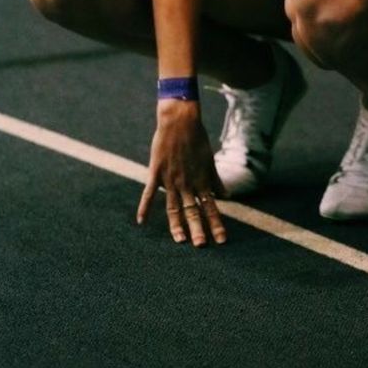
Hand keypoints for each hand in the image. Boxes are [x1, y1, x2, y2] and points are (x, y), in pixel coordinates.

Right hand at [137, 100, 226, 246]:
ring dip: (177, 224)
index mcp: (201, 181)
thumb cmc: (197, 139)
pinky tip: (141, 221)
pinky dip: (144, 207)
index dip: (216, 224)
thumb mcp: (209, 160)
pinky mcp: (156, 172)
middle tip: (202, 246)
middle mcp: (187, 183)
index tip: (221, 241)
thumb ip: (215, 180)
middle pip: (193, 211)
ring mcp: (171, 179)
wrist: (180, 121)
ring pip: (174, 207)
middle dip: (198, 229)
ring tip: (180, 240)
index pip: (211, 208)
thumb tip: (226, 196)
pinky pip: (149, 193)